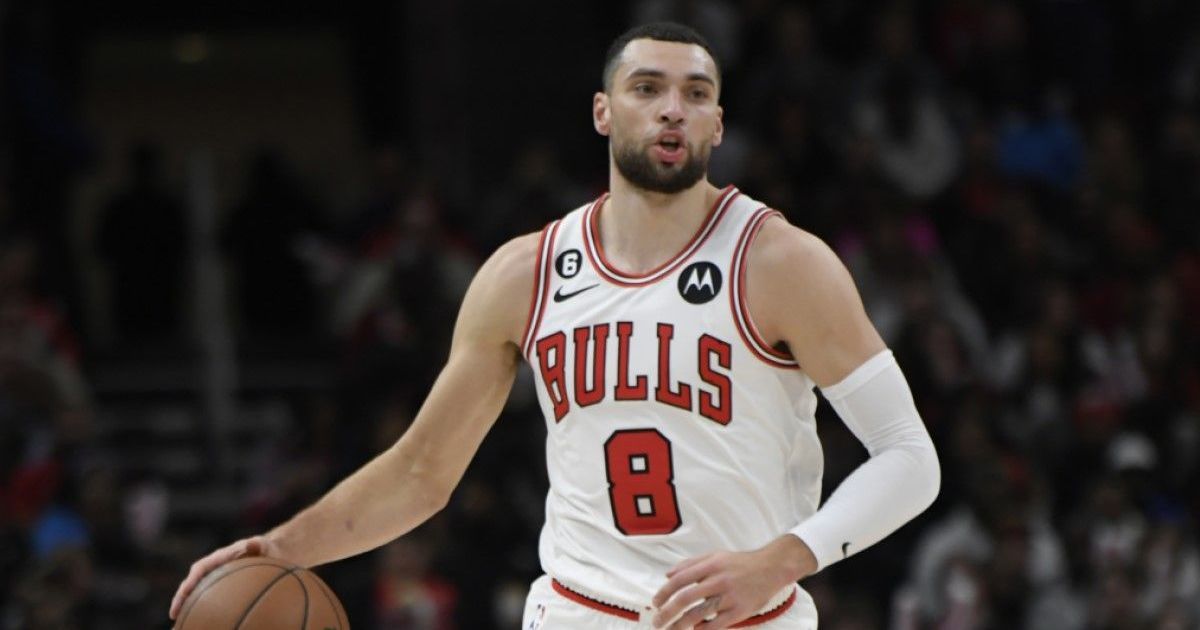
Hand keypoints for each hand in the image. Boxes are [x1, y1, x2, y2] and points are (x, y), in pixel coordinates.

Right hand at [168, 535, 277, 620]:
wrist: (271, 553)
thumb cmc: (267, 549)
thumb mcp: (263, 545)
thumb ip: (257, 545)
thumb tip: (252, 544)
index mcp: (219, 558)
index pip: (199, 570)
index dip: (190, 581)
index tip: (184, 593)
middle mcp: (213, 570)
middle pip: (192, 585)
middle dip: (181, 599)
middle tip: (174, 615)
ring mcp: (216, 580)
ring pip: (198, 596)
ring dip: (189, 609)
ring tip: (182, 626)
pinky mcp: (223, 590)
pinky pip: (211, 603)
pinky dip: (206, 613)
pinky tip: (207, 626)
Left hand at [650, 535, 815, 628]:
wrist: (771, 568)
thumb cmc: (740, 563)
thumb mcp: (715, 556)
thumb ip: (691, 563)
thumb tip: (668, 575)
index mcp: (711, 565)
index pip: (680, 579)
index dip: (665, 592)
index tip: (656, 603)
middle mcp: (719, 580)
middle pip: (686, 598)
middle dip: (667, 612)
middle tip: (657, 621)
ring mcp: (730, 597)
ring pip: (699, 614)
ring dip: (680, 625)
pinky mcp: (739, 611)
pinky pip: (716, 624)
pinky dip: (701, 629)